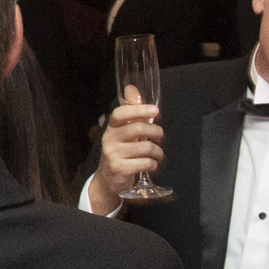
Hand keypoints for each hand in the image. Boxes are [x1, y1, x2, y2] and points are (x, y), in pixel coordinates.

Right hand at [86, 90, 165, 212]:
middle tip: (160, 136)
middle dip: (156, 132)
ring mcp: (113, 154)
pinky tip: (152, 165)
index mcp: (111, 128)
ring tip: (158, 154)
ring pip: (146, 147)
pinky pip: (145, 163)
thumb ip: (131, 112)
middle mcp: (109, 139)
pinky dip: (154, 164)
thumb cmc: (121, 152)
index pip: (121, 113)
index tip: (155, 111)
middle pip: (138, 129)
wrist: (108, 180)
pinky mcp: (119, 169)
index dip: (138, 110)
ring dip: (158, 151)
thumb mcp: (123, 131)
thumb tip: (131, 87)